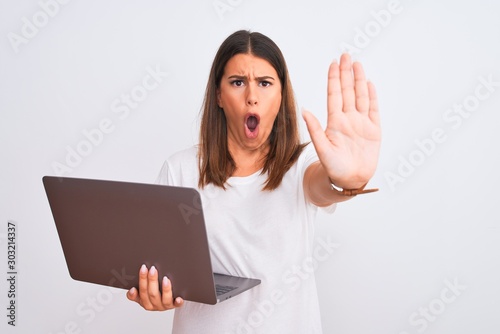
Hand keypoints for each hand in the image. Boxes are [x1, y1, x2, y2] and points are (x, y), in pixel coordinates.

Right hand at [126, 264, 183, 310]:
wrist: (168, 301)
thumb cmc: (154, 293)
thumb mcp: (142, 293)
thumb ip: (136, 291)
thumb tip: (132, 290)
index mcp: (144, 301)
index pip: (141, 292)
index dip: (141, 282)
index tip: (142, 270)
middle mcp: (154, 305)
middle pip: (152, 294)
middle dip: (152, 280)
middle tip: (153, 269)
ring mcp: (165, 306)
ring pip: (164, 299)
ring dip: (165, 289)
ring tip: (165, 279)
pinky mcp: (175, 305)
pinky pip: (177, 305)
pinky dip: (178, 302)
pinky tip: (179, 298)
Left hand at [302, 53, 380, 188]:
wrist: (350, 179)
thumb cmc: (334, 167)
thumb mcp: (322, 148)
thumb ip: (315, 129)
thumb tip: (304, 111)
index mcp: (334, 122)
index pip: (334, 95)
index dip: (334, 79)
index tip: (333, 63)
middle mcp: (347, 119)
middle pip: (347, 91)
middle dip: (346, 73)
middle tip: (346, 55)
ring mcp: (361, 123)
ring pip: (360, 96)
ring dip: (359, 81)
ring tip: (357, 64)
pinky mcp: (373, 130)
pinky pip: (373, 109)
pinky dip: (372, 96)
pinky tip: (369, 84)